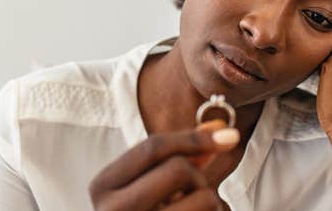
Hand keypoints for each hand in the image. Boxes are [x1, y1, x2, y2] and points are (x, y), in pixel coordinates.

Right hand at [88, 120, 237, 210]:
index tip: (228, 135)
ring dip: (212, 202)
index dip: (194, 137)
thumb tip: (219, 128)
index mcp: (103, 186)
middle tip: (190, 195)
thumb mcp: (148, 185)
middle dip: (197, 177)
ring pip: (204, 197)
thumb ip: (178, 156)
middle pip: (179, 169)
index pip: (153, 147)